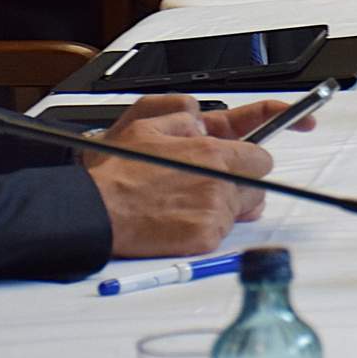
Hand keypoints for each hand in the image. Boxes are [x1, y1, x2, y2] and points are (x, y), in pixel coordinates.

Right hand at [87, 105, 273, 258]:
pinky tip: (182, 221)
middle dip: (242, 183)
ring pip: (242, 210)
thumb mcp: (147, 126)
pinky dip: (208, 228)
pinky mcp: (205, 237)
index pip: (260, 156)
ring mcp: (214, 211)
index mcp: (212, 153)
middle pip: (257, 185)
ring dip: (226, 206)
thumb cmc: (117, 173)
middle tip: (215, 184)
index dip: (250, 158)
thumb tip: (201, 123)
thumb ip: (184, 119)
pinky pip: (221, 232)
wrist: (96, 213)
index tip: (246, 161)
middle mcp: (219, 182)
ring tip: (191, 203)